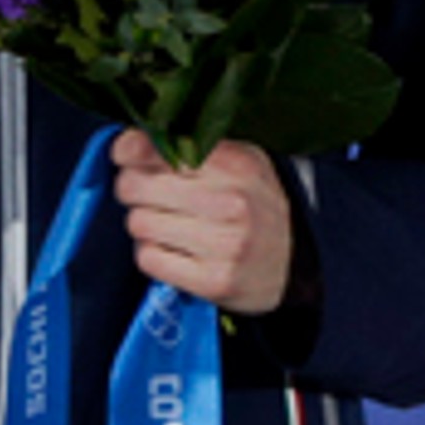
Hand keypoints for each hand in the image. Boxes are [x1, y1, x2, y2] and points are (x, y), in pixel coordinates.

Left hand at [111, 133, 294, 315]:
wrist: (297, 264)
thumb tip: (126, 144)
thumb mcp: (240, 163)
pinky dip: (153, 254)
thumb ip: (191, 147)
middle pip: (135, 186)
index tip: (126, 155)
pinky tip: (175, 250)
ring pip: (138, 223)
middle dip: (134, 189)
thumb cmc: (257, 206)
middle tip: (150, 194)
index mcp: (238, 164)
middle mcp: (232, 202)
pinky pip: (148, 259)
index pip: (155, 148)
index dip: (129, 150)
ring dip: (146, 224)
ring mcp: (224, 244)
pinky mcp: (213, 280)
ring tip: (170, 225)